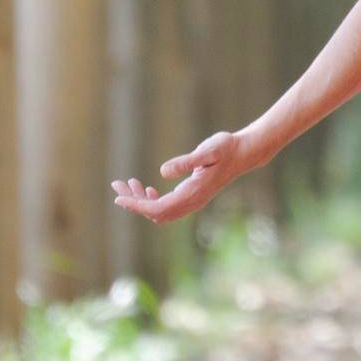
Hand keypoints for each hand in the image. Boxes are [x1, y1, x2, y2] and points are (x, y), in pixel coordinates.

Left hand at [111, 130, 253, 224]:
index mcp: (192, 193)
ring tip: (127, 184)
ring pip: (160, 211)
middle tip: (116, 185)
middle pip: (155, 213)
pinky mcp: (192, 197)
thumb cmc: (226, 148)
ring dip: (141, 201)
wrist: (244, 153)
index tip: (118, 197)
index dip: (136, 205)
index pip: (158, 208)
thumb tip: (162, 171)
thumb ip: (186, 162)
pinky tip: (147, 189)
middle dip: (134, 202)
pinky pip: (167, 207)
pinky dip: (152, 201)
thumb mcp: (207, 151)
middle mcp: (192, 202)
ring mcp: (192, 202)